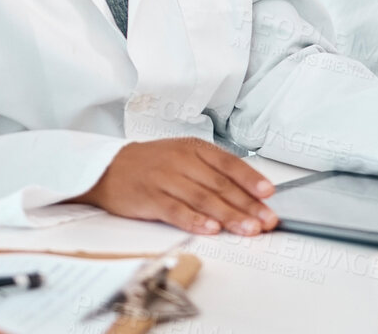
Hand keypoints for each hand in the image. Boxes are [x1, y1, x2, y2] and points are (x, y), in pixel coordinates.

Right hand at [69, 137, 278, 236]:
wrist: (108, 167)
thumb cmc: (151, 164)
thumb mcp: (183, 157)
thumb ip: (211, 171)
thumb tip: (246, 191)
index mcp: (194, 148)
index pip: (229, 164)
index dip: (250, 179)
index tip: (269, 193)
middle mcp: (182, 161)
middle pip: (220, 184)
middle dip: (247, 204)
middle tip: (266, 220)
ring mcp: (165, 178)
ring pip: (203, 198)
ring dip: (228, 216)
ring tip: (248, 228)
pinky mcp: (150, 197)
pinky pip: (176, 210)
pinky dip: (195, 220)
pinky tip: (211, 229)